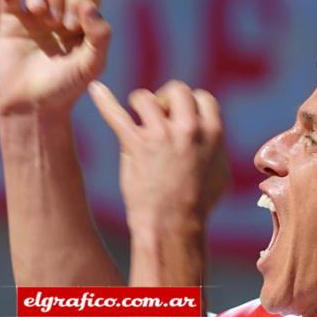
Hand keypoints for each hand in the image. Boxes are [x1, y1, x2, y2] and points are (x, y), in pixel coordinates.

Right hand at [0, 0, 110, 115]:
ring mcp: (34, 16)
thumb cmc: (66, 88)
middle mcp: (60, 14)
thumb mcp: (91, 65)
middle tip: (57, 22)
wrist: (32, 105)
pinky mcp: (10, 20)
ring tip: (38, 12)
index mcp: (83, 22)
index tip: (73, 26)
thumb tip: (89, 6)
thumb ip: (100, 36)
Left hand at [89, 80, 230, 232]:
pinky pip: (116, 115)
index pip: (202, 98)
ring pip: (146, 98)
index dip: (191, 103)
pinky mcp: (136, 145)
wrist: (174, 226)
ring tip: (136, 114)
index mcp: (213, 132)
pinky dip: (104, 101)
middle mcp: (189, 128)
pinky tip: (95, 91)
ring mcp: (161, 135)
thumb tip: (214, 138)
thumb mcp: (222, 174)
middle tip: (159, 111)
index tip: (182, 114)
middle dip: (166, 97)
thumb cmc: (199, 205)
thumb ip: (217, 149)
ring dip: (140, 103)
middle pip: (176, 90)